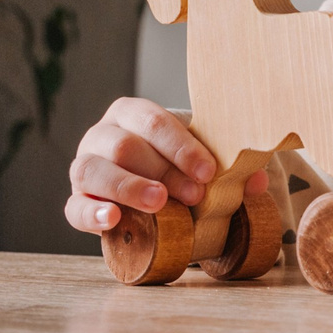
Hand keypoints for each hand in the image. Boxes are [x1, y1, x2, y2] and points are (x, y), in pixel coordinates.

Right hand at [62, 95, 261, 234]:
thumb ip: (229, 168)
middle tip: (195, 195)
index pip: (153, 121)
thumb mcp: (202, 163)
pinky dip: (92, 212)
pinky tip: (113, 218)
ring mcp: (84, 168)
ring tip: (159, 203)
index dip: (181, 146)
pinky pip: (74, 207)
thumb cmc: (178, 169)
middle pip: (125, 146)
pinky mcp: (77, 201)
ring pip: (94, 171)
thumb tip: (258, 180)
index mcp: (132, 114)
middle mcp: (103, 135)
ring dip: (129, 187)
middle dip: (163, 170)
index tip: (209, 171)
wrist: (152, 197)